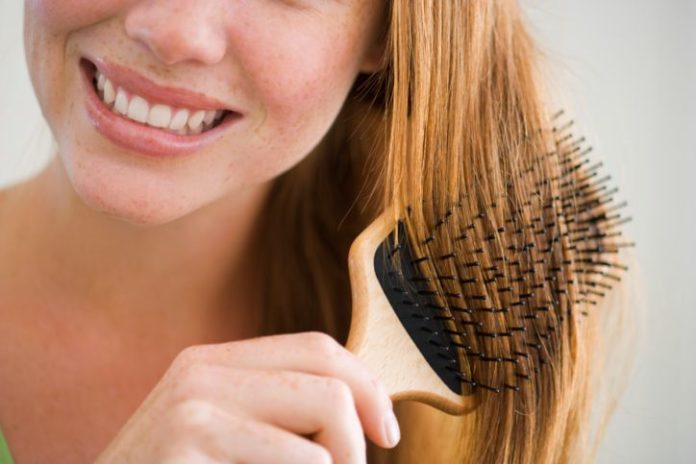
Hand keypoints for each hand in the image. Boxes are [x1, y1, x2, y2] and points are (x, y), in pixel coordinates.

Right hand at [94, 331, 399, 463]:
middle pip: (329, 379)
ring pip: (327, 411)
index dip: (367, 385)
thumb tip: (364, 407)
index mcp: (215, 363)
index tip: (386, 431)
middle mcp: (202, 369)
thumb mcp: (228, 439)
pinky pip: (300, 459)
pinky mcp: (187, 437)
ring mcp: (192, 402)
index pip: (318, 349)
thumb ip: (277, 413)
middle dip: (360, 434)